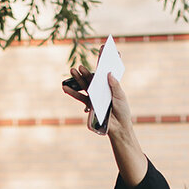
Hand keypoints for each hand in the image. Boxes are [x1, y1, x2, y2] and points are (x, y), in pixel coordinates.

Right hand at [64, 72, 145, 187]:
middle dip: (84, 73)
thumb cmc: (122, 111)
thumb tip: (109, 73)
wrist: (119, 127)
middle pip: (91, 80)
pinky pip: (80, 98)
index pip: (101, 76)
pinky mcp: (90, 105)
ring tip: (71, 72)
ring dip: (77, 80)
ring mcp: (94, 98)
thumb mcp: (120, 96)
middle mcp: (100, 91)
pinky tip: (66, 88)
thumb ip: (114, 85)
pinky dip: (73, 93)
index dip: (97, 69)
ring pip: (84, 87)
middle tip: (78, 66)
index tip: (91, 62)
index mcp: (108, 87)